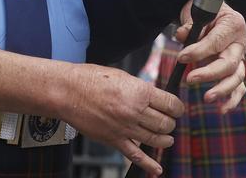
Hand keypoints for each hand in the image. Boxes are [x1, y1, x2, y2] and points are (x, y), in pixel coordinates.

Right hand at [62, 63, 183, 175]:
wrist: (68, 92)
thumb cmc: (91, 79)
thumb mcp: (122, 76)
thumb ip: (140, 89)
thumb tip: (154, 97)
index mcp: (139, 92)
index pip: (171, 104)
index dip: (178, 107)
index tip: (178, 109)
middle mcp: (135, 111)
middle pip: (165, 124)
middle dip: (171, 123)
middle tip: (169, 121)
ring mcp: (125, 128)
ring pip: (155, 140)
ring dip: (165, 140)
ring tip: (166, 138)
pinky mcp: (114, 140)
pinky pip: (135, 156)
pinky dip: (148, 164)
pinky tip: (157, 168)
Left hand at [173, 0, 245, 113]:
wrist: (213, 12)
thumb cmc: (206, 12)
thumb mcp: (196, 13)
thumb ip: (189, 26)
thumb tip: (181, 35)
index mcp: (233, 25)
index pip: (216, 42)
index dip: (198, 51)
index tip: (181, 58)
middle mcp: (240, 43)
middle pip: (230, 63)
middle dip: (210, 73)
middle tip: (190, 79)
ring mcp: (240, 57)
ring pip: (237, 77)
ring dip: (222, 89)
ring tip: (207, 98)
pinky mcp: (237, 69)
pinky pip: (239, 87)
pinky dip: (233, 99)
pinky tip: (222, 109)